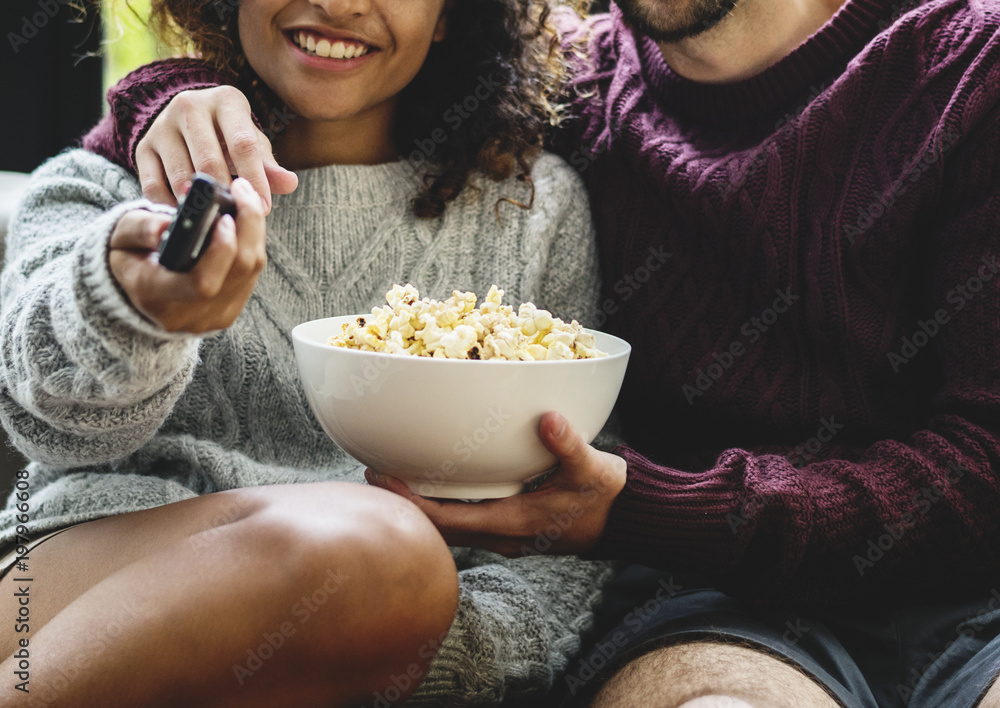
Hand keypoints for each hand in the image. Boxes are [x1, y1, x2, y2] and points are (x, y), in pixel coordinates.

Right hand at [109, 178, 266, 333]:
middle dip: (247, 226)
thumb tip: (165, 226)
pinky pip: (251, 274)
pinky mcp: (228, 311)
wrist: (135, 288)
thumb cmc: (128, 255)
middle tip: (242, 190)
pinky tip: (244, 221)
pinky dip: (251, 243)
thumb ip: (140, 229)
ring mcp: (212, 318)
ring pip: (250, 270)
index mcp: (154, 297)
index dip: (220, 249)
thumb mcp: (120, 237)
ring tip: (245, 197)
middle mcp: (188, 315)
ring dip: (254, 229)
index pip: (202, 283)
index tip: (224, 216)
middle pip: (238, 271)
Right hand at [135, 86, 298, 212]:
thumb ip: (269, 166)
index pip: (242, 144)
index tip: (263, 208)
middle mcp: (189, 106)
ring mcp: (161, 126)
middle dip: (225, 195)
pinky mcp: (142, 147)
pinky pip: (153, 185)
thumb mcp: (253, 144)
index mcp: (226, 101)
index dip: (254, 179)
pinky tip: (185, 222)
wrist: (187, 122)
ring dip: (197, 205)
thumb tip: (289, 183)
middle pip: (209, 161)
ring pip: (181, 175)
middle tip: (236, 220)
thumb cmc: (230, 136)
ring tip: (213, 227)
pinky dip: (170, 207)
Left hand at [366, 412, 627, 556]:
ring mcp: (503, 533)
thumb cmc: (606, 496)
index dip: (409, 503)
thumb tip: (548, 419)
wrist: (624, 520)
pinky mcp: (509, 525)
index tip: (379, 479)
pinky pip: (463, 519)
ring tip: (392, 476)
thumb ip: (569, 446)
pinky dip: (441, 503)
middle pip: (437, 527)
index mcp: (512, 524)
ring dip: (420, 505)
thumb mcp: (593, 469)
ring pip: (448, 526)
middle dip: (404, 504)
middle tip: (371, 474)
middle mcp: (501, 534)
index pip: (446, 521)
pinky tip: (431, 481)